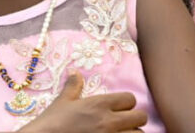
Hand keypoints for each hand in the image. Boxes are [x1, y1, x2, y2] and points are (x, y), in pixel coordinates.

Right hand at [18, 72, 146, 132]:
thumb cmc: (53, 122)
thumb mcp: (62, 102)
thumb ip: (73, 87)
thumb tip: (74, 72)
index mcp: (99, 104)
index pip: (130, 98)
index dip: (126, 103)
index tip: (118, 107)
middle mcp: (110, 120)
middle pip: (141, 117)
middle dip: (134, 119)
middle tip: (124, 122)